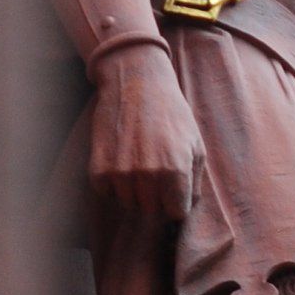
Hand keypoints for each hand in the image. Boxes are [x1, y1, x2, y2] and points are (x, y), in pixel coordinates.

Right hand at [87, 44, 203, 225]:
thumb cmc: (171, 113)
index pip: (176, 213)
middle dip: (156, 196)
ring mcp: (121, 174)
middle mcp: (149, 176)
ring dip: (134, 188)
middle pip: (152, 210)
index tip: (173, 188)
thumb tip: (186, 209)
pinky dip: (112, 181)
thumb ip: (195, 182)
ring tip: (138, 159)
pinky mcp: (99, 170)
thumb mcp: (195, 144)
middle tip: (154, 168)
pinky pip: (107, 192)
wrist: (135, 82)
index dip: (175, 201)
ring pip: (129, 202)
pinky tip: (120, 157)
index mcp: (176, 171)